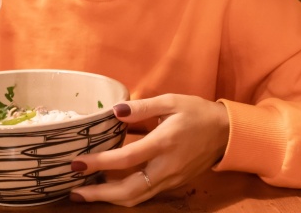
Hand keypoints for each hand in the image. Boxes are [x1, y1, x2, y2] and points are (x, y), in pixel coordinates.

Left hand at [70, 94, 229, 206]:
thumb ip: (142, 107)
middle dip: (98, 194)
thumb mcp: (171, 101)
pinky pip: (144, 195)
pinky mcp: (173, 184)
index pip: (126, 159)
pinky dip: (124, 195)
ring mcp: (170, 179)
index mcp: (164, 142)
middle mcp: (166, 167)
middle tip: (73, 190)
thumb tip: (115, 111)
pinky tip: (108, 188)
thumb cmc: (197, 113)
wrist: (227, 134)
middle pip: (128, 190)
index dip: (99, 163)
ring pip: (136, 198)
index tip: (76, 163)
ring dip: (108, 199)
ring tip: (85, 194)